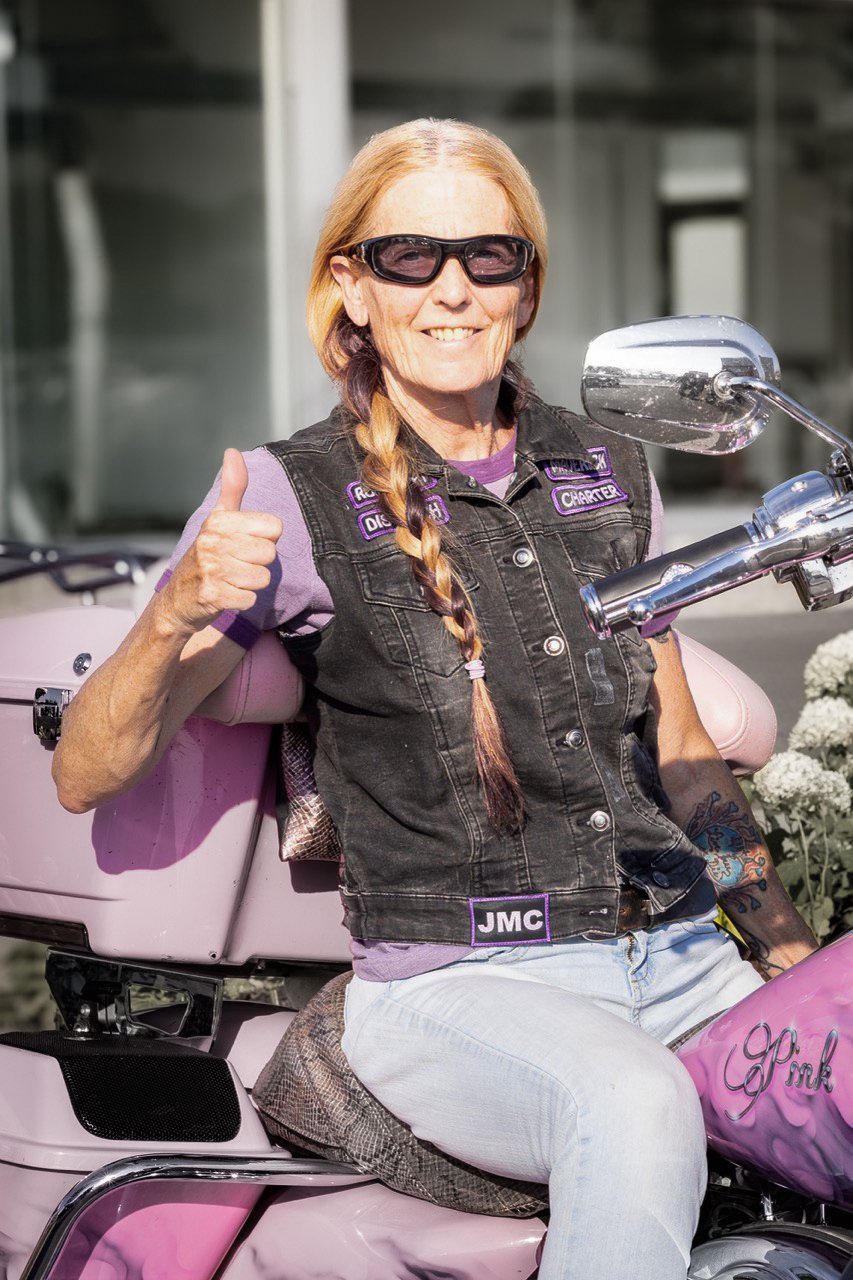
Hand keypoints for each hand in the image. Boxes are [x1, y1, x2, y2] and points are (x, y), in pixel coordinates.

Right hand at [163, 449, 282, 632]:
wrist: (178, 600)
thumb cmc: (206, 556)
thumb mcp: (217, 519)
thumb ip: (232, 487)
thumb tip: (233, 451)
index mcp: (219, 520)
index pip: (274, 527)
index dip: (264, 539)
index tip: (244, 543)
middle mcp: (212, 541)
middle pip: (270, 554)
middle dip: (258, 563)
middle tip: (236, 565)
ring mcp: (211, 569)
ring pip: (262, 578)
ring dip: (250, 584)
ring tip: (231, 580)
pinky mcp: (212, 595)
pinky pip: (250, 599)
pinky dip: (241, 600)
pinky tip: (226, 595)